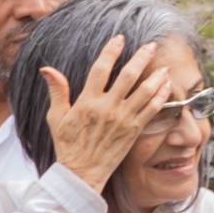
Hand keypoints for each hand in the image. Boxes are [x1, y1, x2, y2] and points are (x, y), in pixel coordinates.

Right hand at [40, 36, 176, 193]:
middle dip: (141, 58)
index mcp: (87, 102)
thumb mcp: (56, 117)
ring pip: (145, 92)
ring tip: (164, 66)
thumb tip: (47, 68)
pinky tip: (166, 87)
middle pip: (128, 76)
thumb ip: (57, 90)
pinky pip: (152, 110)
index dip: (111, 51)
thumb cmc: (67, 145)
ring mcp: (123, 119)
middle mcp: (107, 108)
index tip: (120, 39)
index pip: (101, 69)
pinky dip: (161, 97)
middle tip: (151, 45)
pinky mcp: (134, 131)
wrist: (81, 173)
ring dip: (156, 76)